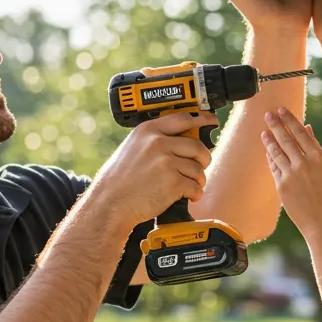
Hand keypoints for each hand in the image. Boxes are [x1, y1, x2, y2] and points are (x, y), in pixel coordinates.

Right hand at [91, 112, 217, 224]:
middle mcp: (158, 143)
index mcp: (148, 131)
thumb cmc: (119, 180)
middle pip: (197, 146)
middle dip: (204, 158)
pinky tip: (187, 196)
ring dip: (198, 179)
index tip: (211, 120)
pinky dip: (195, 193)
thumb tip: (182, 138)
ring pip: (198, 169)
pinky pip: (195, 187)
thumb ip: (154, 139)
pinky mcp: (173, 183)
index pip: (183, 118)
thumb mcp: (132, 147)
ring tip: (189, 185)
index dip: (202, 119)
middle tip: (201, 165)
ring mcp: (166, 163)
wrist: (110, 203)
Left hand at [261, 107, 321, 237]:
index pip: (301, 132)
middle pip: (286, 139)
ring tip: (264, 131)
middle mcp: (304, 164)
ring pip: (276, 152)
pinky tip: (268, 151)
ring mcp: (292, 175)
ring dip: (269, 140)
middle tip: (268, 114)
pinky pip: (274, 167)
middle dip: (276, 125)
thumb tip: (307, 128)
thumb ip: (315, 148)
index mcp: (319, 158)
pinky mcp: (282, 186)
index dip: (290, 119)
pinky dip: (271, 158)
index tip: (282, 109)